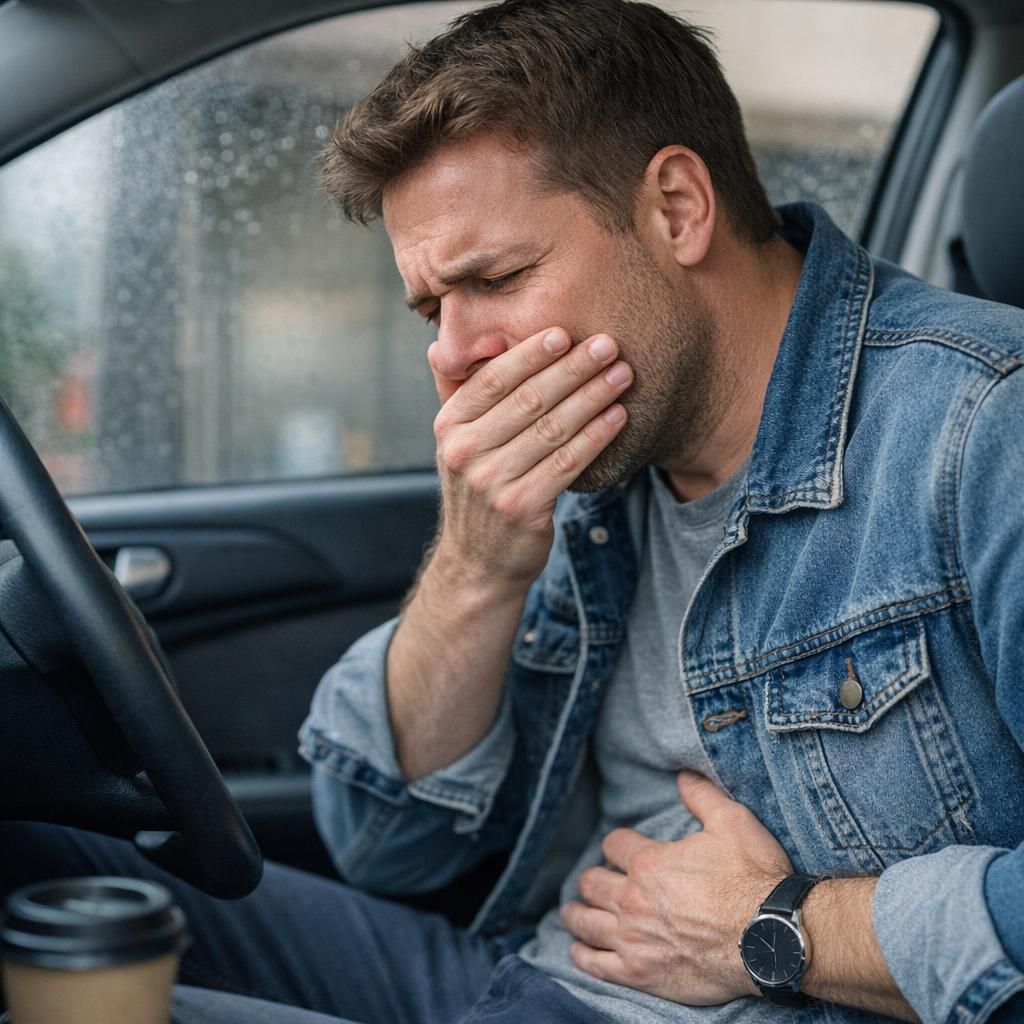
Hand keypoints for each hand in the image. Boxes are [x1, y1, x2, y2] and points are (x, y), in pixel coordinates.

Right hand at [429, 327, 631, 588]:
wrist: (478, 563)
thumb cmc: (478, 490)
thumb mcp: (457, 444)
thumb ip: (456, 395)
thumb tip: (443, 343)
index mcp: (448, 426)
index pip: (493, 379)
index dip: (531, 354)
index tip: (566, 333)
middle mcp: (464, 452)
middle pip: (529, 399)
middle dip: (574, 368)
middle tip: (608, 345)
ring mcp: (491, 482)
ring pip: (553, 428)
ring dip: (593, 396)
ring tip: (621, 375)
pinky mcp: (522, 508)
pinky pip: (568, 462)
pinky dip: (596, 435)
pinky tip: (618, 416)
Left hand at [560, 771, 793, 1005]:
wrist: (773, 939)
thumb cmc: (753, 879)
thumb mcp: (733, 823)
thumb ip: (702, 796)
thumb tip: (683, 774)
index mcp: (649, 862)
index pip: (614, 844)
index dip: (618, 845)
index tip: (621, 850)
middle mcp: (633, 899)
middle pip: (592, 882)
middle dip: (592, 878)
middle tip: (595, 881)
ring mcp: (633, 938)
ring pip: (586, 922)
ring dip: (576, 914)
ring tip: (572, 912)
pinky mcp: (640, 972)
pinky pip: (597, 964)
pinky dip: (583, 956)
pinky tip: (579, 951)